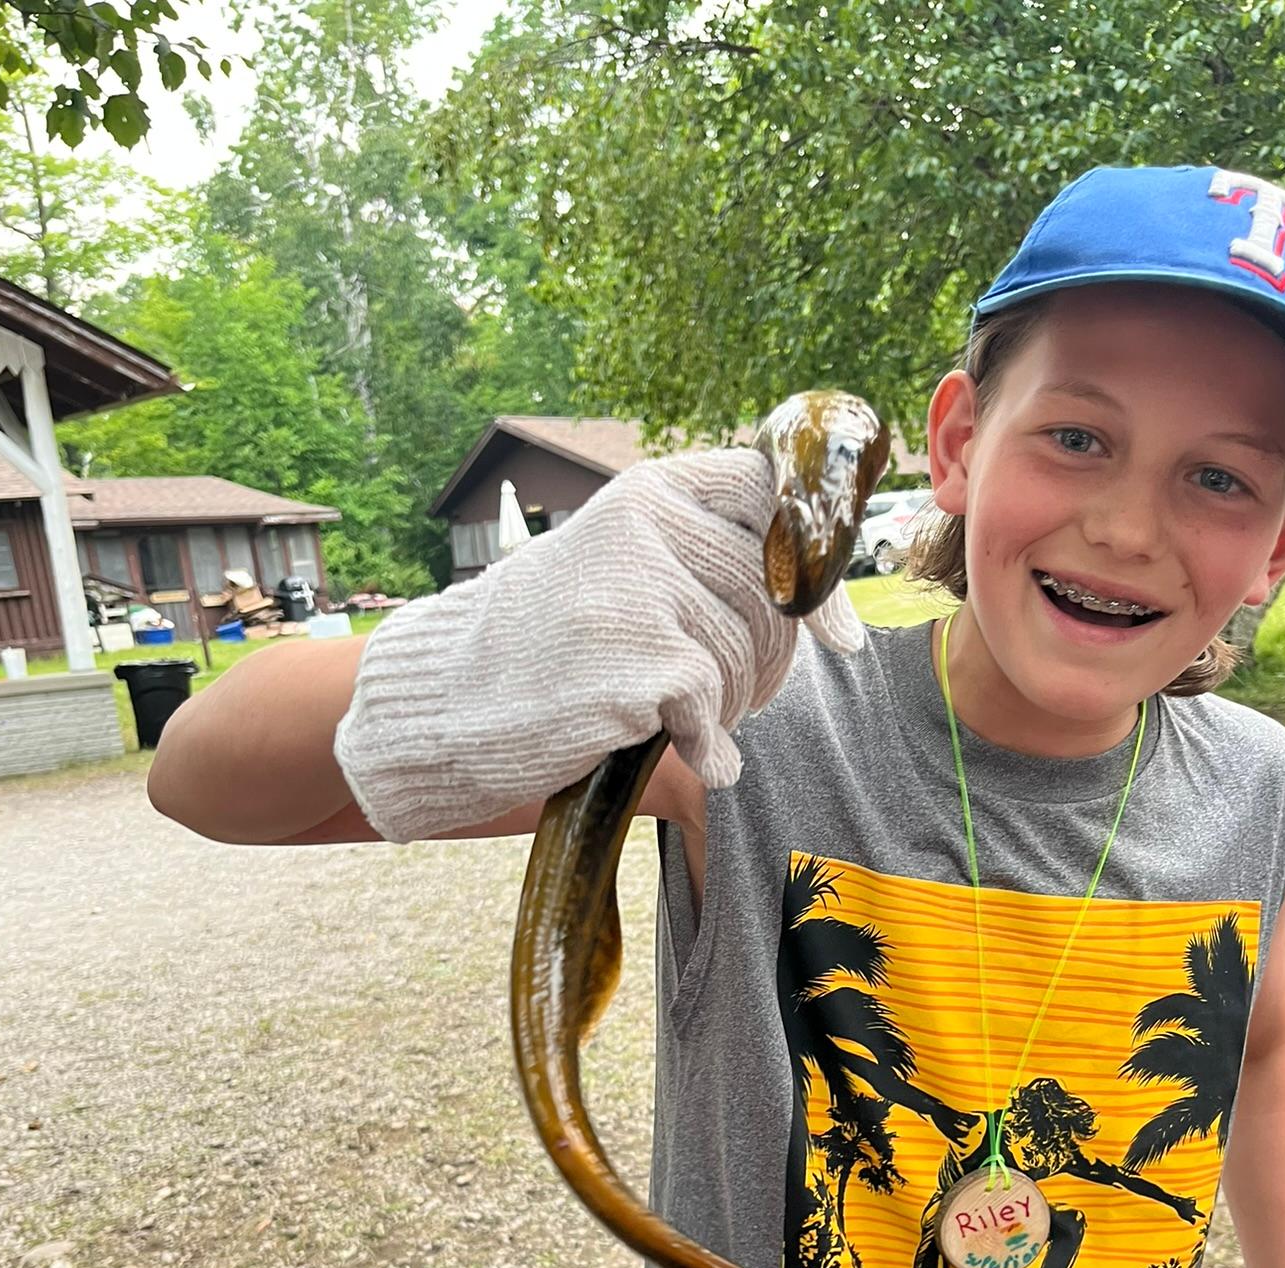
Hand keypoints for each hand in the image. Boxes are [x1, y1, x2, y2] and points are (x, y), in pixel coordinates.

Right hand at [333, 446, 863, 843]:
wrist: (447, 701)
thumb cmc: (544, 644)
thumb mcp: (617, 568)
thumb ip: (702, 558)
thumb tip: (823, 584)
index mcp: (649, 493)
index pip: (774, 495)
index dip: (818, 563)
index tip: (837, 629)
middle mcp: (647, 528)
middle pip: (774, 593)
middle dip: (773, 662)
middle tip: (734, 700)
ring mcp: (640, 592)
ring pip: (749, 656)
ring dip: (732, 706)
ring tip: (683, 721)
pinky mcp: (637, 662)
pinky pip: (714, 708)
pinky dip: (710, 746)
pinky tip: (690, 756)